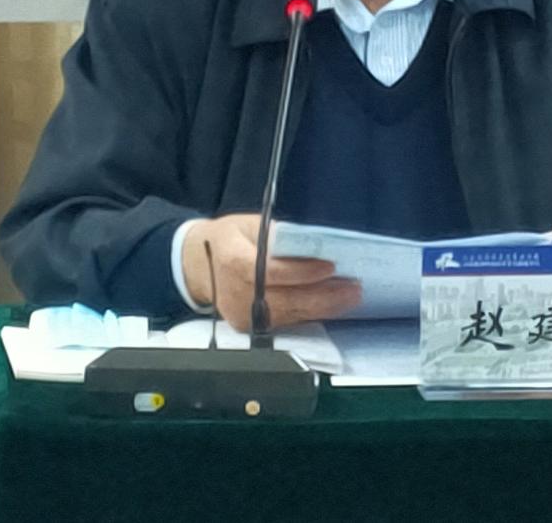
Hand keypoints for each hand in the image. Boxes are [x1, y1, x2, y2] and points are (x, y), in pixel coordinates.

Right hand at [182, 214, 361, 330]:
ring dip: (322, 308)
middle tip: (353, 288)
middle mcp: (235, 293)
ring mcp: (240, 314)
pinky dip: (308, 314)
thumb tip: (312, 244)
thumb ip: (277, 235)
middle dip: (323, 296)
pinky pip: (283, 322)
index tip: (330, 266)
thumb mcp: (249, 224)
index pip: (271, 270)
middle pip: (284, 299)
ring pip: (288, 315)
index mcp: (233, 260)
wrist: (197, 265)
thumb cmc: (228, 238)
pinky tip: (330, 306)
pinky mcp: (247, 327)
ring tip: (350, 297)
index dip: (302, 272)